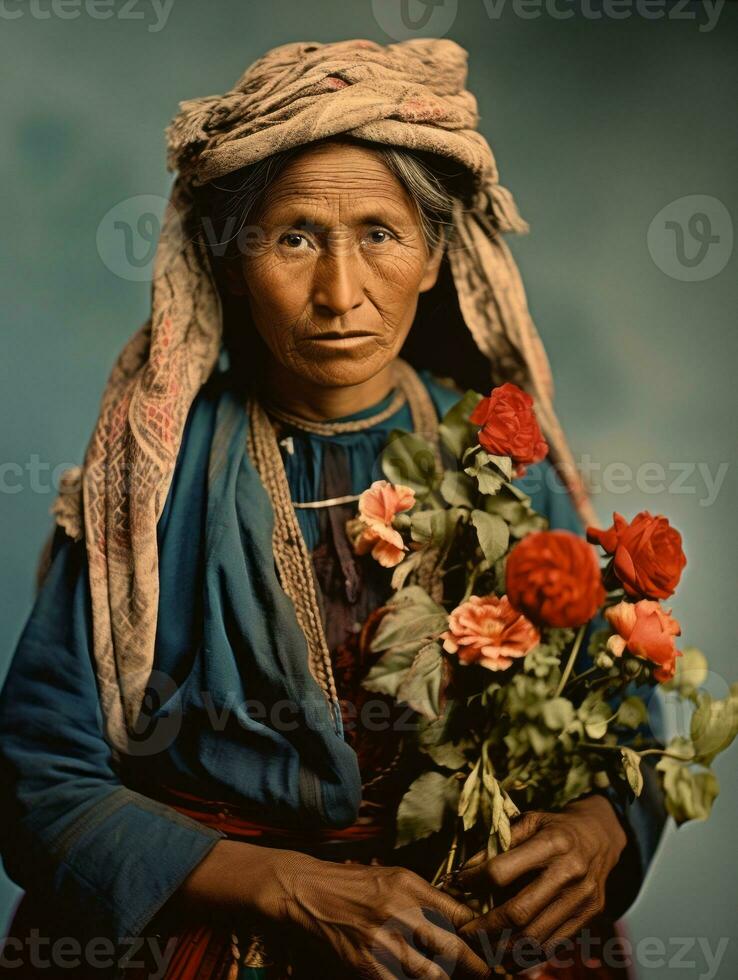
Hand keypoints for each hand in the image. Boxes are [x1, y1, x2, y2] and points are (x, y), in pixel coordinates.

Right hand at [273, 853, 492, 978]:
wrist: (312, 893)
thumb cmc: (360, 883)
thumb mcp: (398, 877)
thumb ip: (430, 898)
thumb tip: (466, 921)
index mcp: (411, 886)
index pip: (460, 914)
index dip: (483, 935)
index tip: (495, 947)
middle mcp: (400, 912)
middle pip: (453, 948)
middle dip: (476, 966)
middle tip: (487, 973)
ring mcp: (383, 941)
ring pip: (432, 974)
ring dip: (444, 977)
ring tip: (449, 974)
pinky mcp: (367, 965)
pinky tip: (416, 975)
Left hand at [454, 795, 626, 969]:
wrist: (599, 837)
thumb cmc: (554, 828)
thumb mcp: (527, 822)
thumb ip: (497, 845)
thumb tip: (463, 873)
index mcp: (551, 843)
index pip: (501, 871)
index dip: (474, 881)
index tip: (458, 885)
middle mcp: (569, 872)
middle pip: (519, 912)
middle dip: (485, 927)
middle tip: (464, 932)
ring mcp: (581, 898)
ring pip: (535, 937)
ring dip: (503, 948)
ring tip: (482, 949)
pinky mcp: (589, 916)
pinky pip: (554, 946)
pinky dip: (528, 956)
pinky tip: (508, 956)